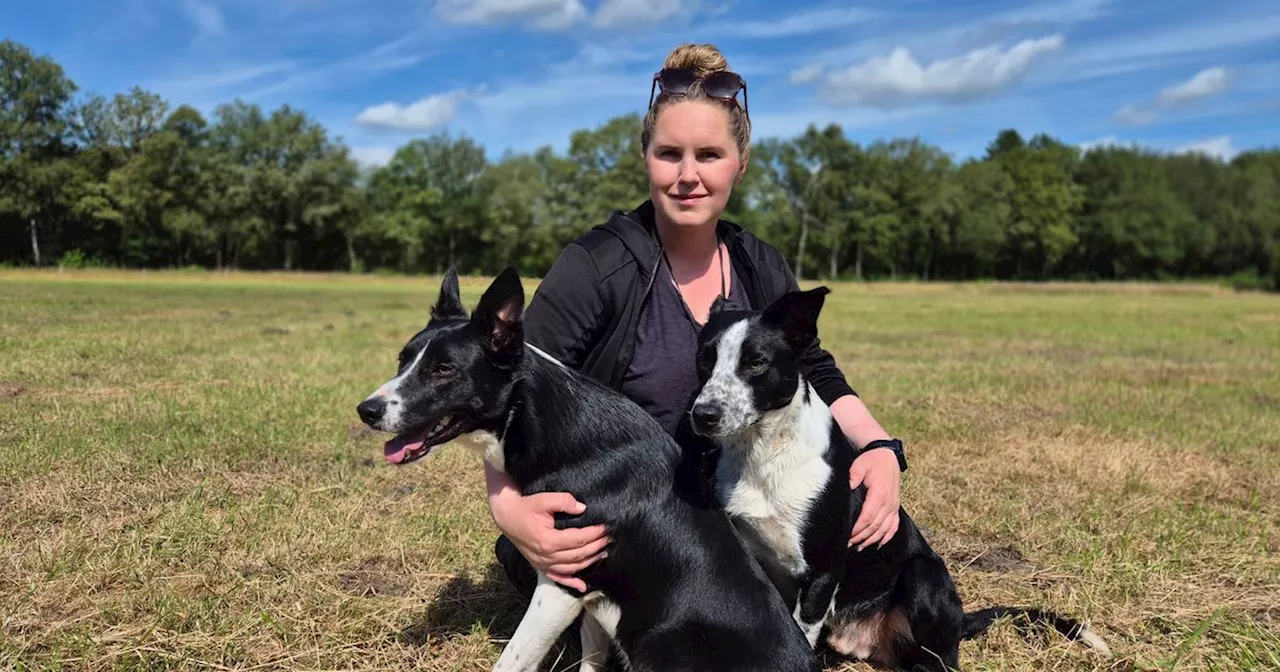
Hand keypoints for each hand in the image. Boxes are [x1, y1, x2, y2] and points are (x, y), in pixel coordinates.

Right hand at [489, 489, 609, 591]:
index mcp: (548, 540)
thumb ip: (564, 501)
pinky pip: (558, 578)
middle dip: (597, 546)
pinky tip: (583, 586)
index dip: (595, 533)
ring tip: (603, 553)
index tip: (606, 527)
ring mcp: (542, 563)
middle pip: (579, 554)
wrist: (506, 516)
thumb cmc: (525, 507)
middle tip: (610, 538)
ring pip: (572, 568)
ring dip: (589, 562)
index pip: (579, 539)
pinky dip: (571, 583)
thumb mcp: (544, 499)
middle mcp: (546, 556)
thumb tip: (583, 508)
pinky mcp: (539, 565)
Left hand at [847, 447, 901, 550]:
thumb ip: (853, 477)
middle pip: (874, 527)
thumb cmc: (871, 460)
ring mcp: (894, 506)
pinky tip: (879, 544)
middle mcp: (889, 503)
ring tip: (859, 547)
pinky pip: (894, 526)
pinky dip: (887, 537)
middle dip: (861, 538)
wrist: (886, 454)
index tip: (847, 536)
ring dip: (872, 540)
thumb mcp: (859, 465)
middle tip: (849, 545)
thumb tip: (847, 487)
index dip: (857, 530)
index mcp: (879, 495)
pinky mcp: (896, 506)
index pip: (867, 518)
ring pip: (884, 529)